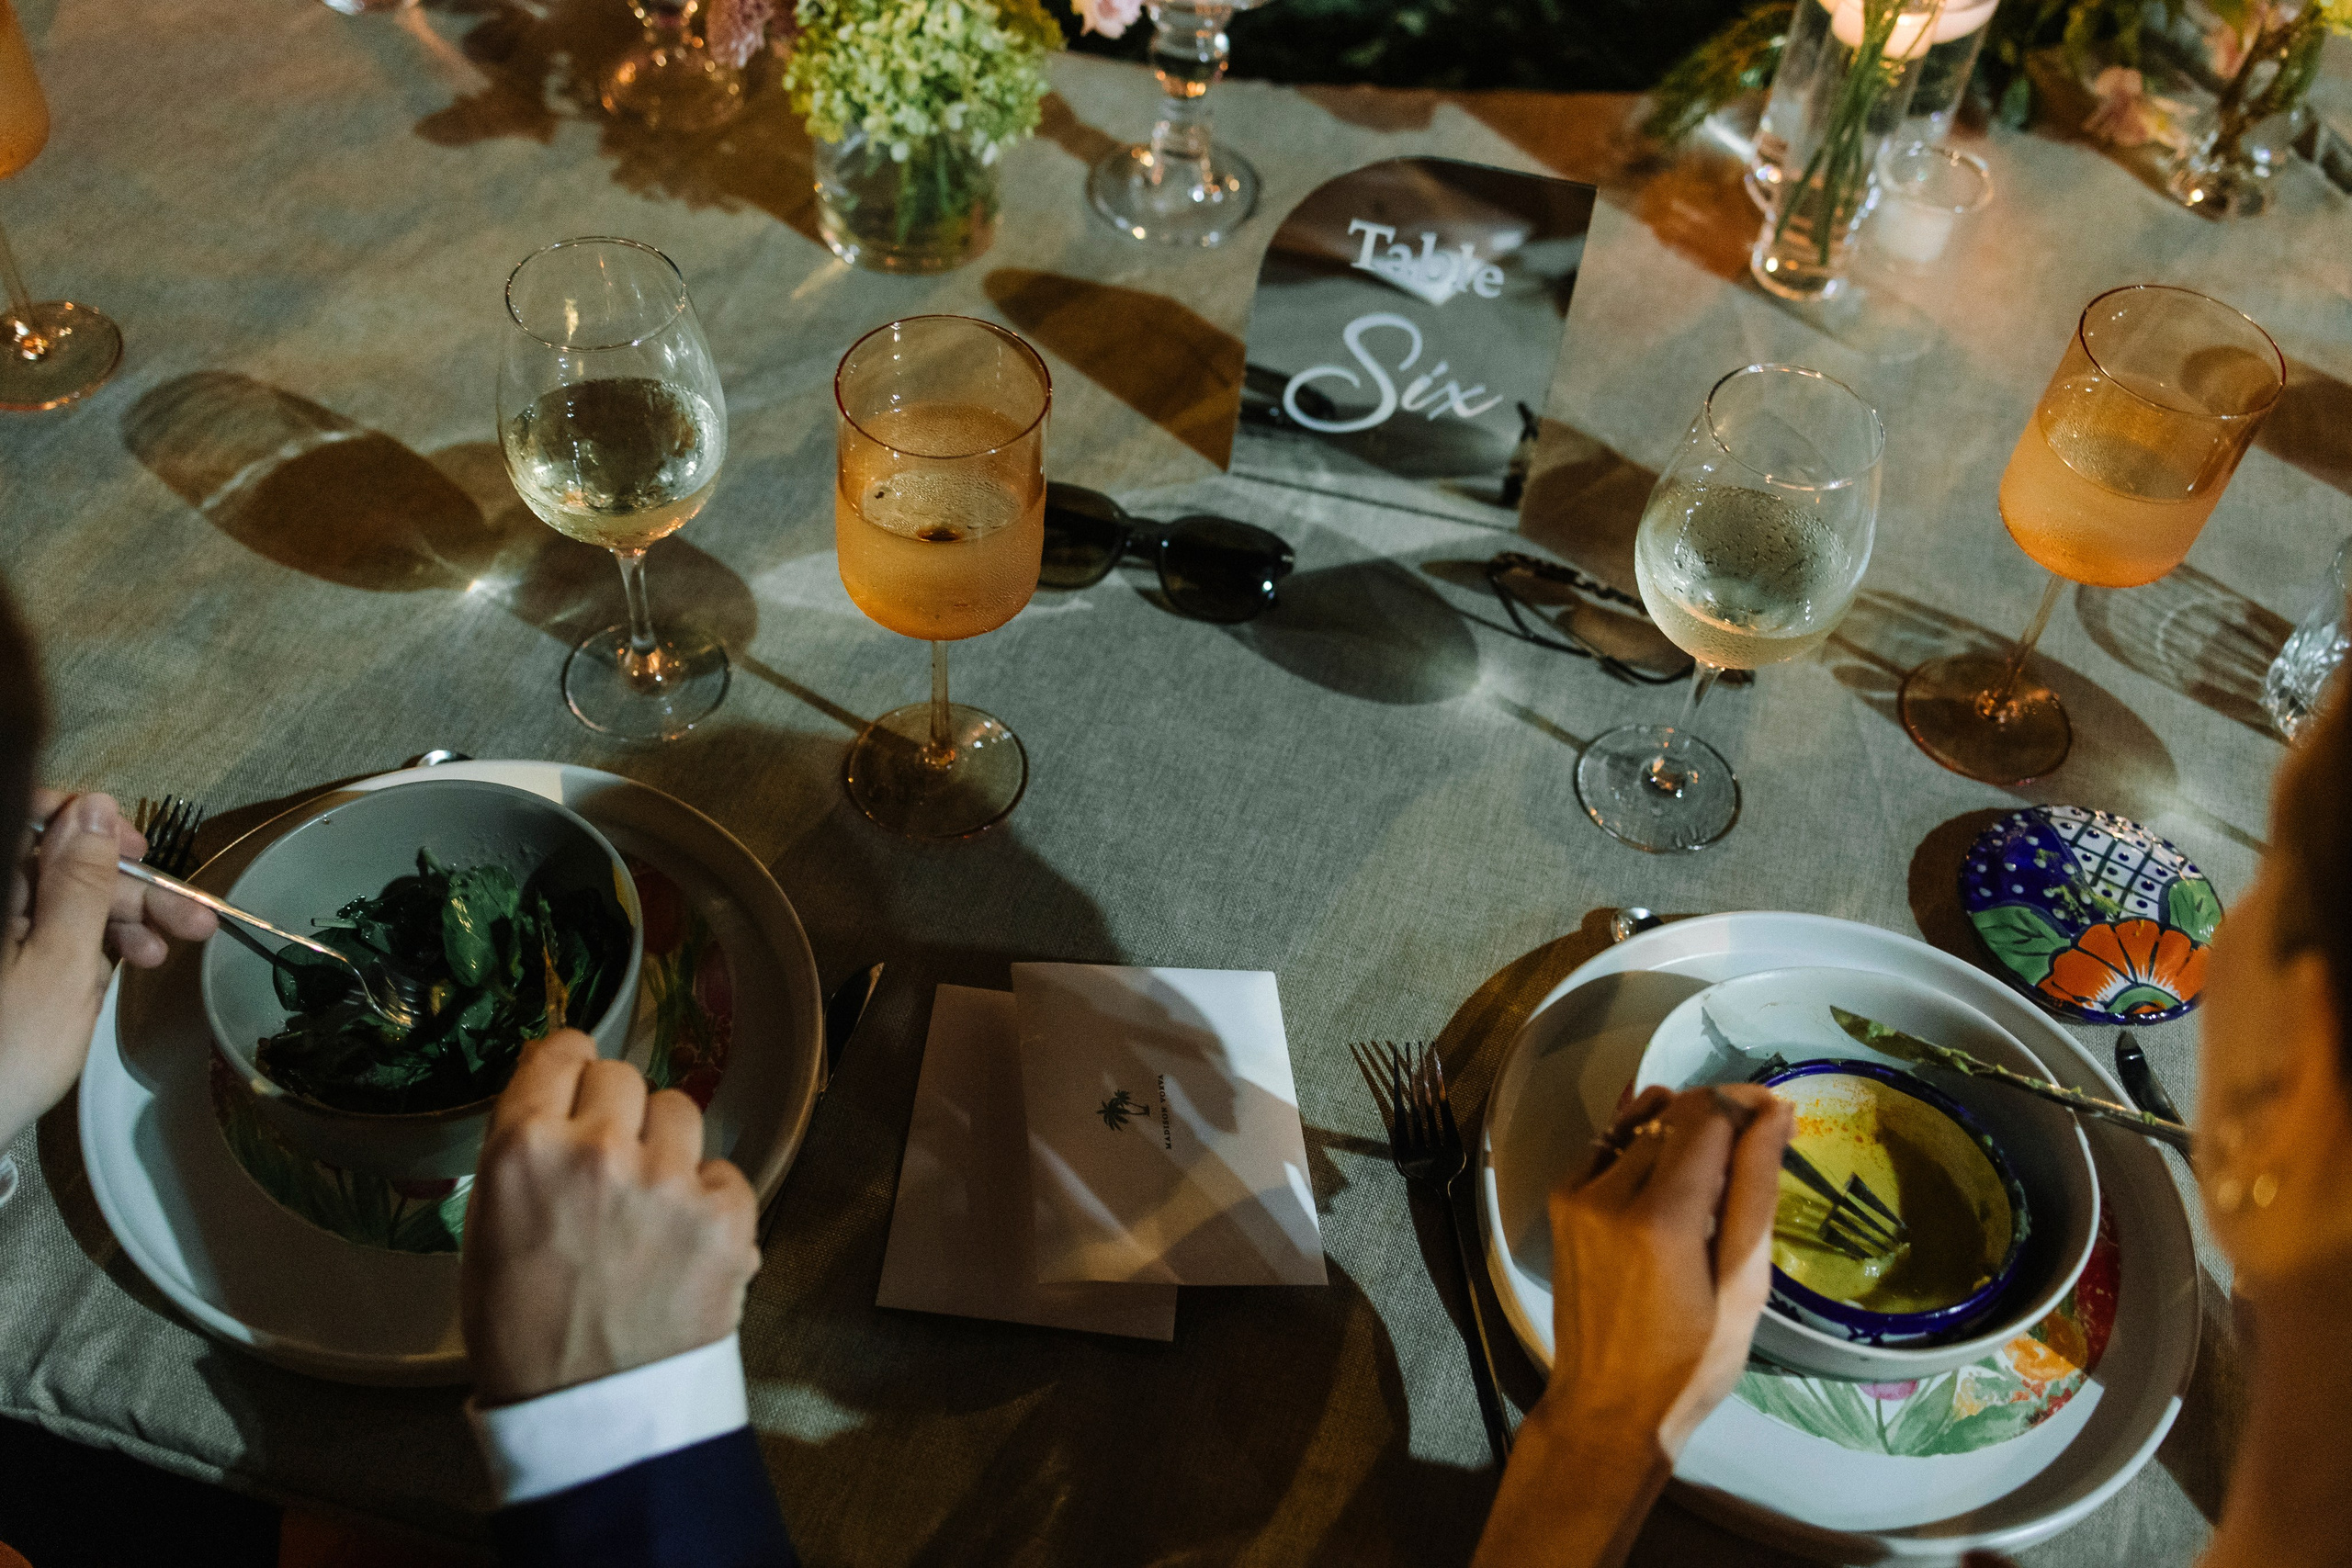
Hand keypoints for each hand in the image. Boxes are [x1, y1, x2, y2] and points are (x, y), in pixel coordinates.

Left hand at [23, 789, 219, 968]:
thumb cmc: (24, 1042)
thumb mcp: (61, 959)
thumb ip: (81, 883)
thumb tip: (97, 805)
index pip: (33, 825)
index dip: (86, 822)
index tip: (137, 847)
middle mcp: (6, 904)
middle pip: (66, 868)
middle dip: (129, 887)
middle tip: (190, 912)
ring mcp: (20, 935)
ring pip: (79, 901)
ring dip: (132, 918)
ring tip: (165, 950)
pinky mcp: (36, 964)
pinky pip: (78, 934)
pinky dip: (113, 943)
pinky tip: (144, 957)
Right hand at [460, 1030, 759, 1406]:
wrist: (591, 1414)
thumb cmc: (523, 1333)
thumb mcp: (489, 1232)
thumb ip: (525, 1156)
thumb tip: (558, 1104)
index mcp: (523, 1150)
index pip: (559, 1054)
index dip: (571, 1064)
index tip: (577, 1074)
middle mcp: (597, 1148)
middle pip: (622, 1076)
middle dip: (617, 1110)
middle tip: (611, 1159)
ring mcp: (667, 1179)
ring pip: (679, 1110)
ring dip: (665, 1145)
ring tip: (650, 1201)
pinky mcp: (725, 1214)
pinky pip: (723, 1170)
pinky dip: (708, 1198)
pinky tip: (683, 1240)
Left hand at [1470, 1082, 1790, 1567]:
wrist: (1607, 1406)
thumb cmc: (1691, 1363)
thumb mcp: (1744, 1286)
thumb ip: (1755, 1191)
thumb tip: (1774, 1115)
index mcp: (1661, 1217)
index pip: (1707, 1116)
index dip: (1747, 1104)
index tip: (1779, 1114)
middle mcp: (1609, 1192)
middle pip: (1674, 1115)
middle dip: (1720, 1118)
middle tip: (1756, 1146)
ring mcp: (1576, 1194)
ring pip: (1640, 1126)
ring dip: (1683, 1129)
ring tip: (1716, 1165)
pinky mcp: (1561, 1202)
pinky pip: (1607, 1146)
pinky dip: (1643, 1143)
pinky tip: (1671, 1170)